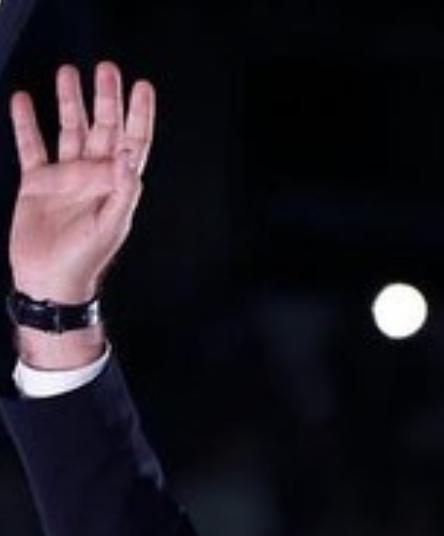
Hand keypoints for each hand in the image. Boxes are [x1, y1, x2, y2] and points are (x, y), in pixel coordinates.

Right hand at [9, 60, 154, 303]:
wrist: (50, 281)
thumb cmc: (85, 260)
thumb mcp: (110, 226)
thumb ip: (122, 190)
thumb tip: (126, 156)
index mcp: (115, 186)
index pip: (132, 144)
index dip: (139, 116)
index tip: (142, 87)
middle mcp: (92, 177)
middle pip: (102, 128)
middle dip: (105, 98)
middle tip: (106, 68)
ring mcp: (65, 178)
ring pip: (69, 130)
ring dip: (70, 102)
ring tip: (67, 73)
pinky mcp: (37, 184)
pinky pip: (31, 147)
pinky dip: (26, 124)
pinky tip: (24, 101)